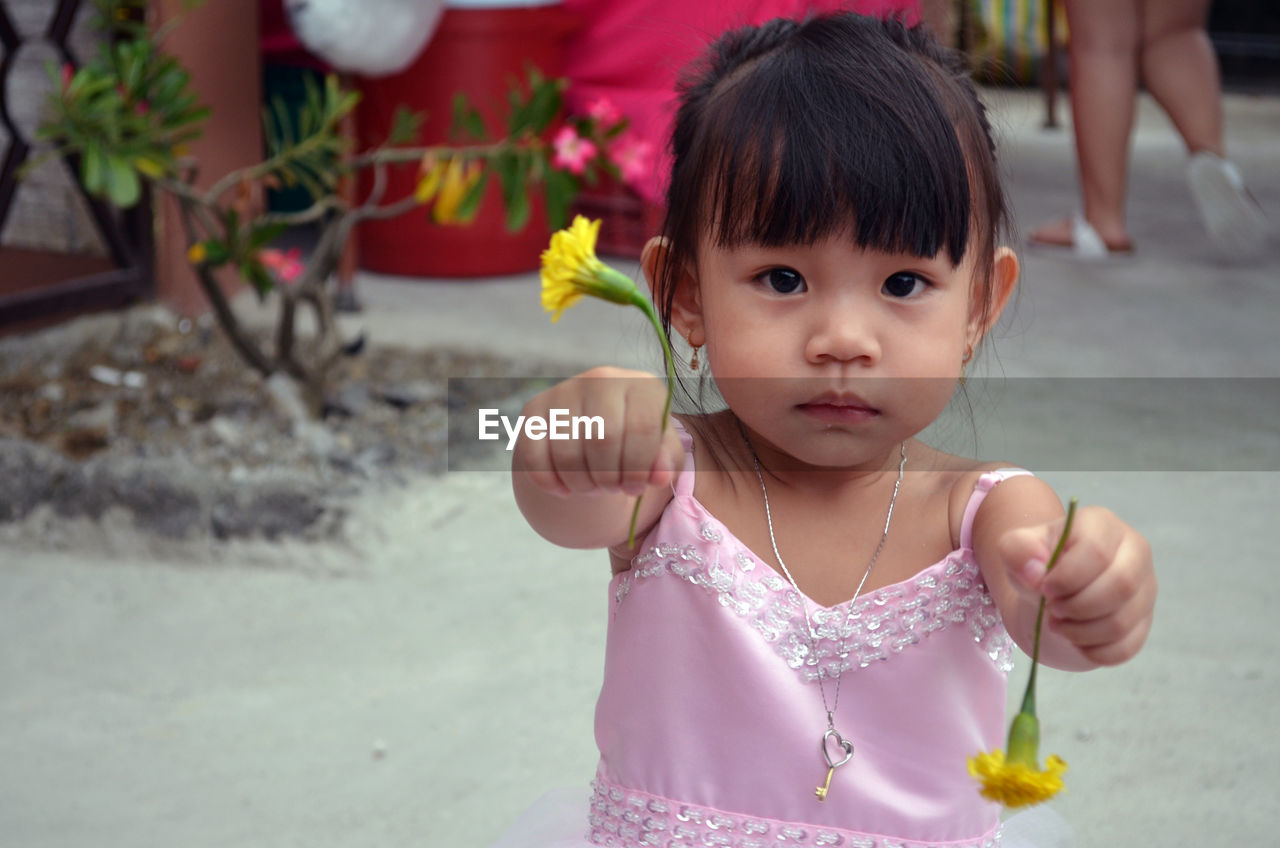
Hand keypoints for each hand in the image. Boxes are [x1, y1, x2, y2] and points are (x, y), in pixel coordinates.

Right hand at [514, 366, 684, 498]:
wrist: (596, 426)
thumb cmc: (636, 441)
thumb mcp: (660, 449)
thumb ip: (667, 461)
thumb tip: (659, 477)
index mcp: (641, 385)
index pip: (642, 427)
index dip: (639, 468)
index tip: (636, 487)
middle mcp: (601, 379)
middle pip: (603, 439)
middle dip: (609, 477)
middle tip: (612, 488)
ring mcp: (564, 391)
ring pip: (567, 452)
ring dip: (582, 483)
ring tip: (592, 487)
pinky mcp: (534, 408)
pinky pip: (534, 454)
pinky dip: (550, 482)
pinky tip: (566, 489)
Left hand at [1003, 506, 1155, 666]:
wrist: (1052, 591)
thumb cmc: (1038, 563)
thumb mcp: (1017, 550)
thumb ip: (1017, 551)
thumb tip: (1035, 573)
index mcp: (1103, 525)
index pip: (1097, 551)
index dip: (1066, 578)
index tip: (1044, 589)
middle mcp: (1134, 552)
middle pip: (1120, 586)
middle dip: (1076, 606)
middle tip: (1052, 609)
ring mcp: (1144, 588)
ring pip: (1122, 621)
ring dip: (1080, 632)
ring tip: (1057, 624)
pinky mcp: (1144, 622)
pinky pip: (1125, 647)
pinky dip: (1092, 651)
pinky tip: (1074, 640)